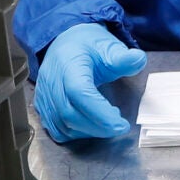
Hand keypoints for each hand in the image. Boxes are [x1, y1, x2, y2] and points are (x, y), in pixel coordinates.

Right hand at [32, 22, 145, 142]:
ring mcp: (43, 96)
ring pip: (62, 125)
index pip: (79, 93)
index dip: (100, 113)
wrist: (65, 45)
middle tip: (119, 126)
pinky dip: (76, 134)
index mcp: (68, 65)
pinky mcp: (41, 107)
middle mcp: (51, 82)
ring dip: (88, 132)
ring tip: (107, 122)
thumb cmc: (87, 47)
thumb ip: (123, 58)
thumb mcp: (108, 47)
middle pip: (70, 114)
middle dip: (98, 126)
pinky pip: (56, 130)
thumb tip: (138, 59)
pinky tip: (91, 126)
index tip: (122, 123)